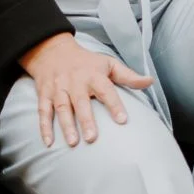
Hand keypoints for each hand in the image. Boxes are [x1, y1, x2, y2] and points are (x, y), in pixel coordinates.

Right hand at [18, 32, 154, 146]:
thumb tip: (150, 81)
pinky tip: (49, 142)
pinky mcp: (44, 94)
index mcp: (93, 75)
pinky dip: (44, 127)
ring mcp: (58, 89)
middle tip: (92, 138)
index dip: (115, 105)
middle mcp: (75, 82)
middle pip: (80, 101)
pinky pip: (43, 111)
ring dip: (66, 126)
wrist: (52, 50)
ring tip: (73, 143)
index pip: (106, 90)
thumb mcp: (108, 64)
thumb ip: (128, 76)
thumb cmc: (85, 62)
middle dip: (86, 120)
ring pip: (62, 107)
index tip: (123, 121)